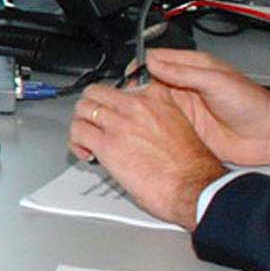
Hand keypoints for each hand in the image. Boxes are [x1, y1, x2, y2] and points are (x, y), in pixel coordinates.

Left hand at [68, 83, 220, 230]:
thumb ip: (157, 119)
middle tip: (92, 123)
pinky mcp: (106, 144)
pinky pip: (78, 133)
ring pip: (83, 109)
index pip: (123, 85)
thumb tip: (140, 130)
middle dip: (90, 107)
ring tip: (85, 139)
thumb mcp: (180, 126)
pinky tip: (85, 153)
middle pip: (97, 92)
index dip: (114, 101)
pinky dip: (76, 142)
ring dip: (80, 123)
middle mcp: (136, 106)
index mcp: (156, 98)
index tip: (112, 111)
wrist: (194, 185)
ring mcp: (119, 123)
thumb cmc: (192, 165)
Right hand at [138, 48, 269, 169]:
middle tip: (121, 96)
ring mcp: (185, 109)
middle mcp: (187, 87)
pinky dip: (150, 126)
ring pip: (152, 105)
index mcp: (194, 69)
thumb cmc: (253, 104)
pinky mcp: (186, 129)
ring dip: (140, 108)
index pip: (157, 60)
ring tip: (126, 112)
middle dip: (134, 88)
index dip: (140, 66)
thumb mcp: (216, 81)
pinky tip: (141, 128)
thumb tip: (155, 63)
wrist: (268, 136)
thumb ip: (185, 72)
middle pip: (149, 83)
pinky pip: (161, 125)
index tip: (127, 74)